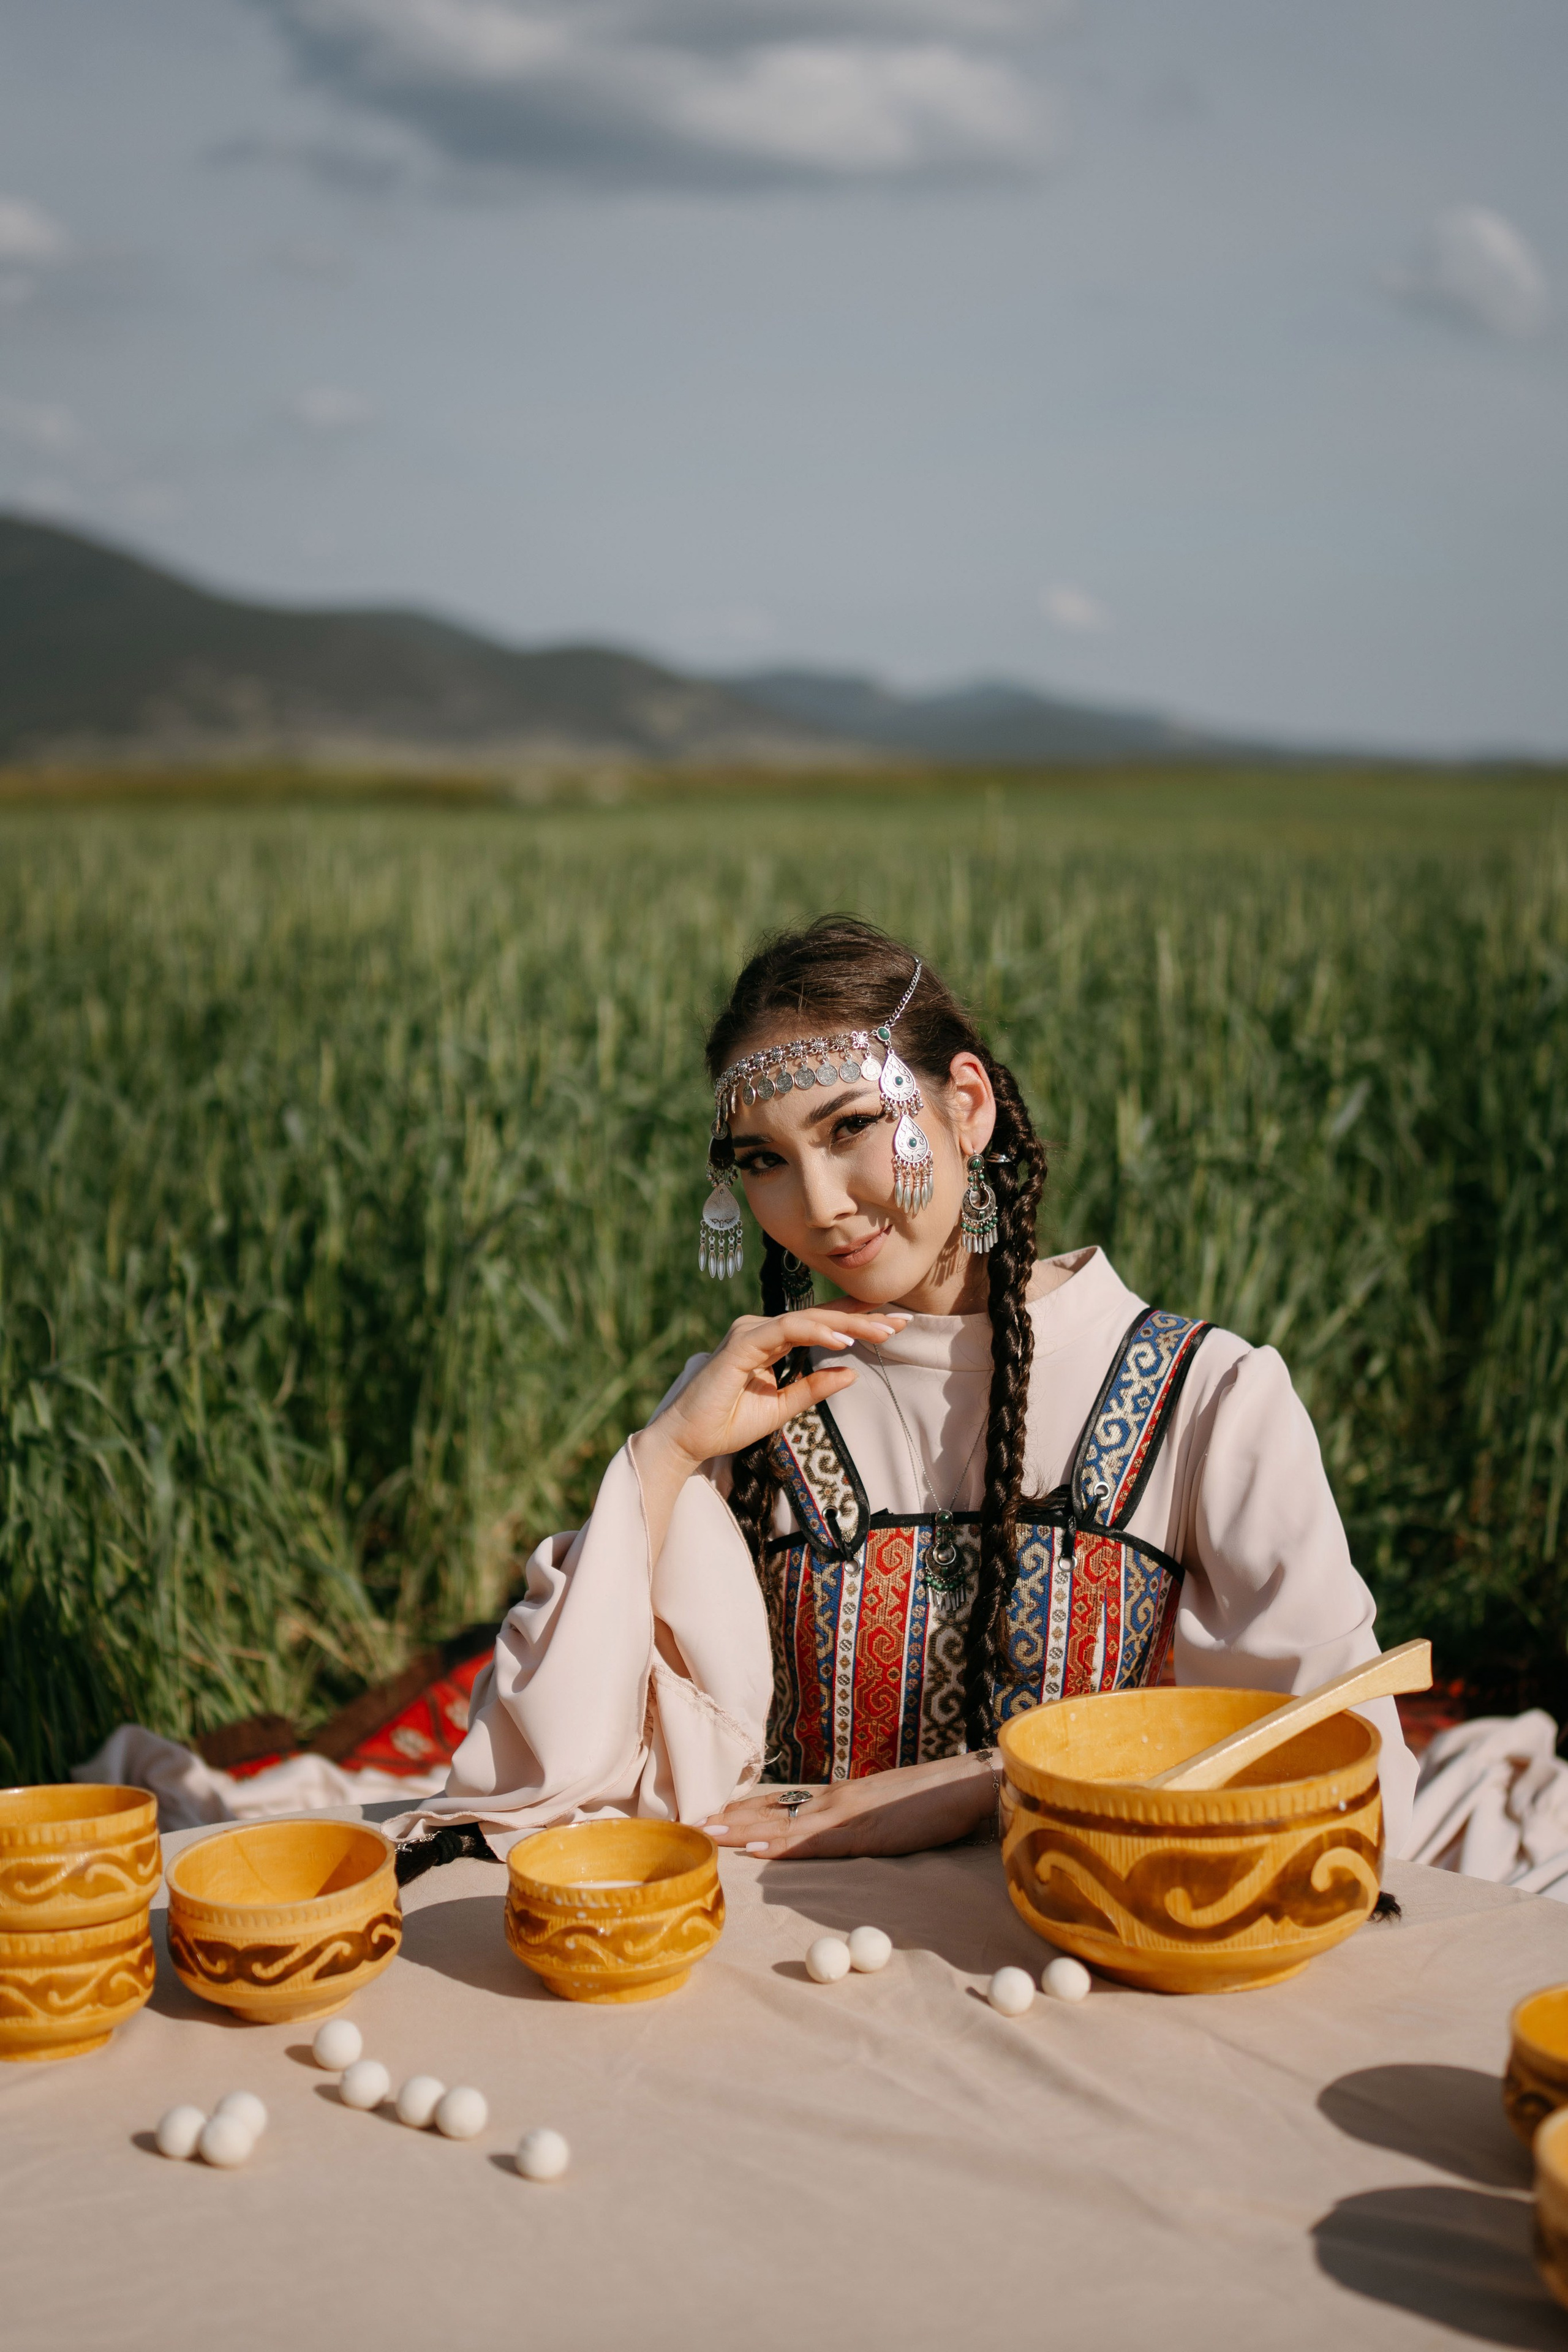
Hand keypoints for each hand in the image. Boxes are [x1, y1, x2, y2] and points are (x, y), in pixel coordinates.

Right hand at [630, 1300, 906, 1566]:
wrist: (688, 1440)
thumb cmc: (728, 1423)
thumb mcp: (782, 1407)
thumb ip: (814, 1387)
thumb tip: (851, 1373)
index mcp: (771, 1340)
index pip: (821, 1324)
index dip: (857, 1321)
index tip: (894, 1324)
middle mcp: (761, 1328)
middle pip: (820, 1316)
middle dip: (862, 1317)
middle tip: (900, 1321)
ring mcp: (750, 1332)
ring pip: (807, 1318)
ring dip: (847, 1323)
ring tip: (881, 1331)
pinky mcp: (741, 1344)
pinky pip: (786, 1331)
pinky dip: (816, 1332)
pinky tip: (843, 1340)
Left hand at [696, 1753, 997, 1859]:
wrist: (969, 1783)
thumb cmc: (934, 1800)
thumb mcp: (885, 1811)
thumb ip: (857, 1821)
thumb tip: (835, 1833)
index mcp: (840, 1796)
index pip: (782, 1802)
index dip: (744, 1809)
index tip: (711, 1813)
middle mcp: (835, 1799)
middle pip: (772, 1809)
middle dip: (730, 1818)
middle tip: (688, 1823)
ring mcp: (847, 1813)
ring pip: (783, 1823)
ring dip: (741, 1829)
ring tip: (705, 1833)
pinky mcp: (864, 1830)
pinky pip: (815, 1841)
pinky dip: (782, 1846)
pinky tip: (756, 1851)